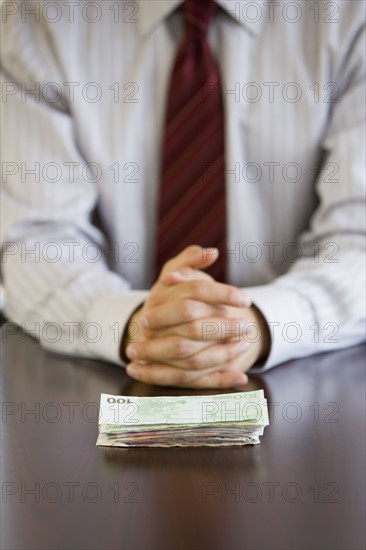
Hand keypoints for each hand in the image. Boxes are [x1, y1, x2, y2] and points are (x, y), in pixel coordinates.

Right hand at [124, 246, 270, 387]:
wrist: (149, 325)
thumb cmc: (170, 295)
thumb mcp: (176, 272)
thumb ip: (190, 259)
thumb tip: (211, 252)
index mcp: (158, 296)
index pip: (193, 291)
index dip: (222, 293)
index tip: (245, 299)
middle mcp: (154, 324)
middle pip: (192, 326)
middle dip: (224, 327)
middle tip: (248, 326)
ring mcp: (157, 350)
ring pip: (191, 357)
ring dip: (223, 354)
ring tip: (245, 345)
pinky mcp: (166, 372)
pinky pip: (193, 381)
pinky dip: (218, 380)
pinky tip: (240, 377)